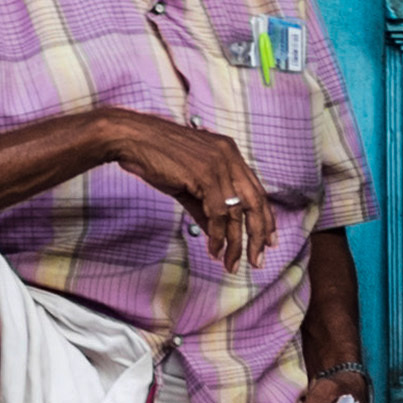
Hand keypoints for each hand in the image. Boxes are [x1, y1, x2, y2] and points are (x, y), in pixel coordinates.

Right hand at [108, 114, 276, 268]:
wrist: (133, 138)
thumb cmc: (157, 157)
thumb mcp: (189, 185)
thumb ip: (207, 209)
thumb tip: (219, 237)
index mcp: (230, 153)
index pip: (257, 190)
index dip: (266, 218)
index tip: (269, 241)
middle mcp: (230, 156)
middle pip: (255, 202)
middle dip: (259, 234)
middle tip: (258, 260)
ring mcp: (219, 164)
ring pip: (237, 212)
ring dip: (236, 243)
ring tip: (231, 264)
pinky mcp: (205, 174)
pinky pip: (218, 213)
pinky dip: (218, 236)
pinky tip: (213, 249)